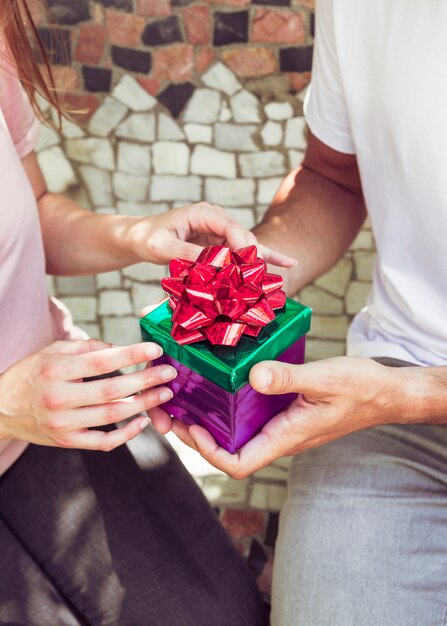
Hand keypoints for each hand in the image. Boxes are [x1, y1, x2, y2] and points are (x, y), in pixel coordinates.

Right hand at [0, 339, 176, 450]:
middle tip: (169, 373)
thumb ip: (84, 347)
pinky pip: (103, 442)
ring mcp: (63, 424)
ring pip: (112, 416)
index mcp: (55, 370)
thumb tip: (117, 348)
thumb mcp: (50, 352)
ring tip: (164, 394)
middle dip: (145, 381)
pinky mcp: (67, 442)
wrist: (0, 410)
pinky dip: (126, 434)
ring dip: (143, 404)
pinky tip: (143, 422)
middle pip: (112, 390)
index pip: (101, 361)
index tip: (156, 350)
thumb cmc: (30, 375)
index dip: (131, 355)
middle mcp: (59, 398)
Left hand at [127, 202, 295, 267]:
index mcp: (204, 213)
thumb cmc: (147, 238)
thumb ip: (187, 253)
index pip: (232, 228)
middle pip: (244, 238)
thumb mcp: (162, 246)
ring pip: (248, 247)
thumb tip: (213, 264)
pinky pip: (245, 252)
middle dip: (253, 260)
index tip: (248, 269)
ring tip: (276, 280)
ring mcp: (221, 231)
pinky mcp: (221, 244)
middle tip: (260, 283)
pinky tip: (288, 263)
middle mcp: (217, 219)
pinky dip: (264, 258)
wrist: (140, 237)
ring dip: (259, 264)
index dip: (244, 248)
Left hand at [151, 356, 406, 477]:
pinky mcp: (284, 411)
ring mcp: (280, 425)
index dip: (209, 452)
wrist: (385, 393)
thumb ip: (289, 379)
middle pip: (228, 449)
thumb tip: (254, 376)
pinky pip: (249, 416)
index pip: (239, 463)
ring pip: (236, 433)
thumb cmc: (360, 389)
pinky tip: (217, 384)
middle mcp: (278, 436)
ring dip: (207, 420)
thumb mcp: (324, 379)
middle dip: (195, 435)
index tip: (192, 426)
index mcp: (285, 437)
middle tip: (168, 410)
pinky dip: (228, 405)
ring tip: (182, 397)